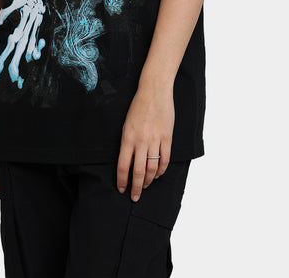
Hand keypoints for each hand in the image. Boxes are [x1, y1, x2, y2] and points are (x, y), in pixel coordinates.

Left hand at [116, 85, 174, 201]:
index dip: (122, 180)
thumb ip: (127, 143)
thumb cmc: (138, 106)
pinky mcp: (167, 137)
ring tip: (146, 186)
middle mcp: (141, 141)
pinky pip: (164, 159)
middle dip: (136, 187)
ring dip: (148, 180)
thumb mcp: (126, 124)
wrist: (154, 91)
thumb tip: (127, 162)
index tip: (122, 189)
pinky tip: (157, 174)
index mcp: (127, 137)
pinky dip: (161, 170)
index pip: (123, 165)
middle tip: (135, 196)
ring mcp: (155, 140)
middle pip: (138, 171)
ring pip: (152, 168)